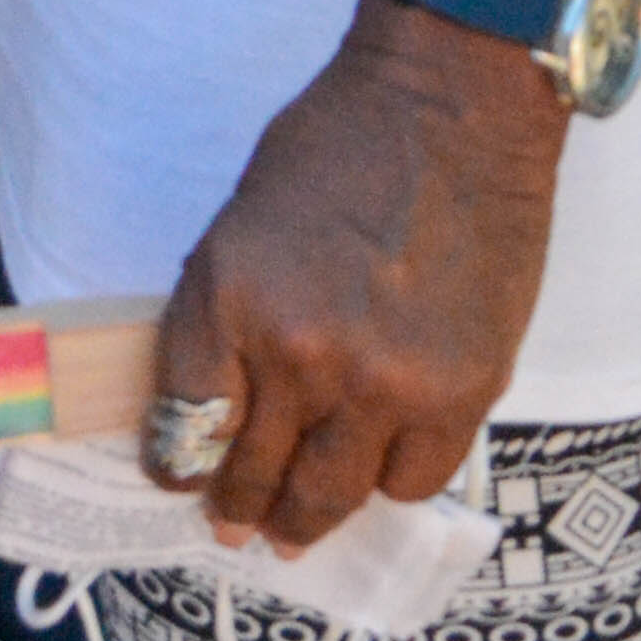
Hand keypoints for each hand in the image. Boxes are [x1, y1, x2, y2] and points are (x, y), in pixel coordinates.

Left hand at [153, 0, 564, 553]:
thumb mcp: (239, 225)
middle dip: (238, 509)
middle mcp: (300, 353)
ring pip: (334, 494)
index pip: (184, 424)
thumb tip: (219, 404)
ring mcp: (385, 381)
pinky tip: (376, 471)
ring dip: (309, 519)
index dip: (178, 465)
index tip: (181, 481)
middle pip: (254, 473)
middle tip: (235, 528)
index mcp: (228, 299)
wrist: (450, 108)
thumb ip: (227, 318)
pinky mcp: (461, 392)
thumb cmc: (334, 147)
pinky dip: (390, 482)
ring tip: (296, 531)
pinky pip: (412, 479)